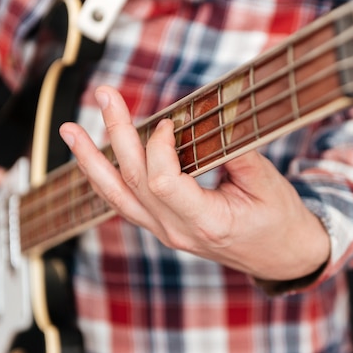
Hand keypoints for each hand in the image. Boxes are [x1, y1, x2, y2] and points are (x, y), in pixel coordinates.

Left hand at [59, 85, 329, 280]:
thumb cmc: (279, 220)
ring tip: (70, 131)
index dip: (160, 145)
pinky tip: (91, 160)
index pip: (162, 180)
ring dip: (92, 160)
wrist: (282, 257)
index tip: (172, 121)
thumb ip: (233, 149)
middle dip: (117, 133)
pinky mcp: (164, 228)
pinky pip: (125, 205)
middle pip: (133, 181)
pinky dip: (105, 180)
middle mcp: (177, 231)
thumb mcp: (267, 182)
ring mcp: (167, 233)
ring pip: (117, 197)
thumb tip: (207, 114)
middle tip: (105, 96)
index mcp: (206, 222)